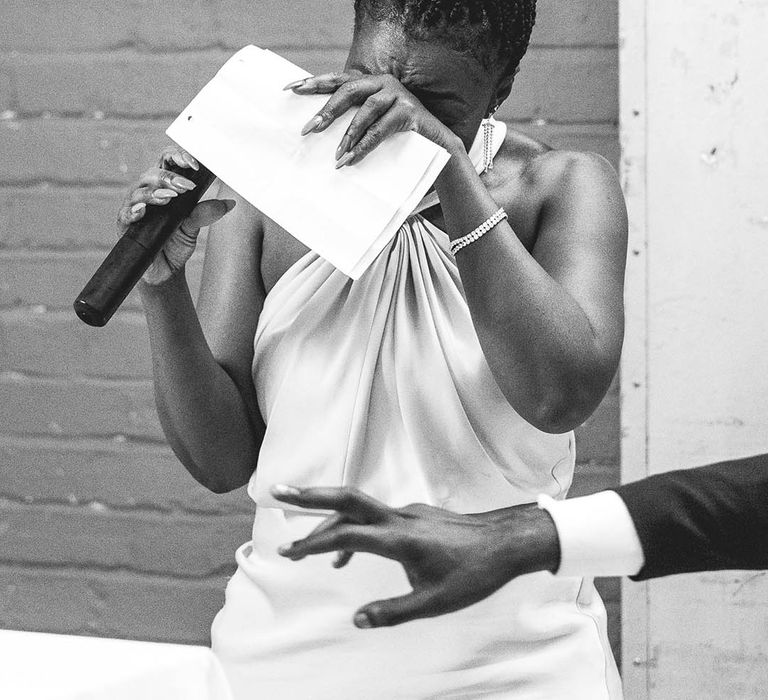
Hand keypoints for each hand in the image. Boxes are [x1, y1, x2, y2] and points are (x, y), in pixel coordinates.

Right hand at [116, 146, 235, 285]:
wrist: (164, 270)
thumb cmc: (175, 242)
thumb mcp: (193, 227)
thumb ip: (205, 213)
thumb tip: (229, 203)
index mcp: (164, 186)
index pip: (168, 162)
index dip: (179, 157)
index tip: (195, 165)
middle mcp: (147, 192)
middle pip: (154, 173)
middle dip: (171, 177)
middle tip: (187, 186)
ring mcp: (134, 207)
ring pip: (139, 191)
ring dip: (155, 193)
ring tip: (169, 198)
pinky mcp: (125, 224)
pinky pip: (125, 214)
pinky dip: (134, 211)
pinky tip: (142, 211)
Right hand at [271, 485, 560, 627]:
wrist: (508, 542)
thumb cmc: (474, 574)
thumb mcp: (434, 602)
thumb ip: (393, 612)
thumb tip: (356, 620)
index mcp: (401, 539)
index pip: (347, 537)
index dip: (313, 544)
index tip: (287, 552)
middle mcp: (399, 518)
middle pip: (347, 499)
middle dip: (310, 496)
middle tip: (278, 490)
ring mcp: (407, 513)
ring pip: (359, 509)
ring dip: (328, 521)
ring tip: (303, 546)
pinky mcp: (414, 516)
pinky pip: (374, 518)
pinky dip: (353, 531)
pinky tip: (346, 558)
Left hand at [284, 72, 461, 166]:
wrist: (437, 145)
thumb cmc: (398, 137)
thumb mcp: (372, 125)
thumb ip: (352, 121)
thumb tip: (317, 129)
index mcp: (370, 82)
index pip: (337, 80)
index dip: (314, 83)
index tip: (291, 89)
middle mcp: (383, 83)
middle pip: (349, 90)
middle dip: (327, 110)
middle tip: (308, 129)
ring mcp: (398, 95)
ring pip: (366, 110)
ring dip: (348, 134)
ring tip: (336, 155)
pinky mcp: (409, 112)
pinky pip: (381, 129)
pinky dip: (364, 145)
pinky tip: (352, 158)